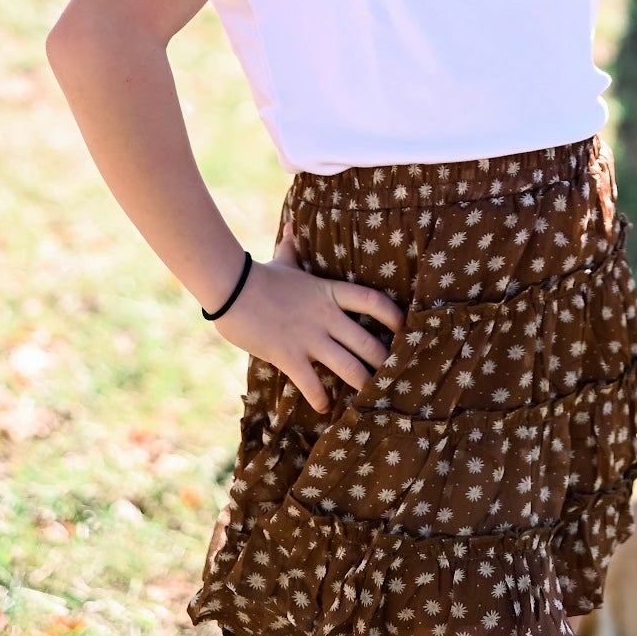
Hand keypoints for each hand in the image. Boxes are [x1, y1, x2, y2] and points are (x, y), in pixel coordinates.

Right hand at [211, 231, 405, 412]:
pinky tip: (326, 408)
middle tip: (393, 374)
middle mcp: (325, 316)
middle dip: (383, 361)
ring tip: (371, 397)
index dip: (393, 315)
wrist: (232, 288)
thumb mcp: (283, 259)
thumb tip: (291, 227)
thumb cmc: (259, 275)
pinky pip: (312, 384)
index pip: (372, 300)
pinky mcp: (289, 356)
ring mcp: (309, 337)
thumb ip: (292, 246)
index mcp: (328, 291)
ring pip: (348, 367)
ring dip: (362, 384)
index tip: (404, 327)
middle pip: (367, 341)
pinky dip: (321, 399)